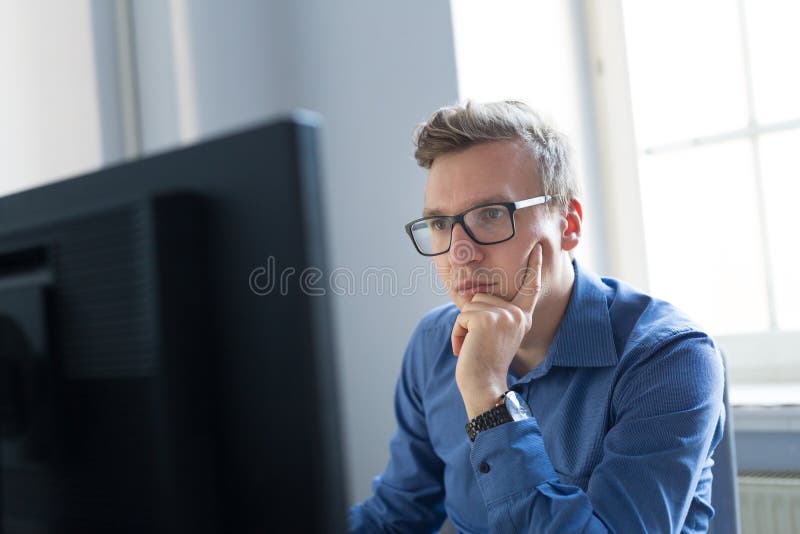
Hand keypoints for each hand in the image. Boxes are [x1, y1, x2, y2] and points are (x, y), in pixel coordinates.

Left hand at [452, 243, 542, 418]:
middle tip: (480, 345)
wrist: (485, 386)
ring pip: (470, 306)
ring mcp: (504, 316)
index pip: (530, 287)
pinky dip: (457, 334)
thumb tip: (474, 296)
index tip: (538, 248)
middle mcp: (517, 314)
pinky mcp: (487, 320)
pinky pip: (461, 317)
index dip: (534, 266)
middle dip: (472, 320)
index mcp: (522, 317)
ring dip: (464, 328)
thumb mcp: (495, 335)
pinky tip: (466, 350)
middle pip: (482, 298)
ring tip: (475, 347)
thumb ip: (494, 315)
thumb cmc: (485, 364)